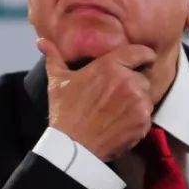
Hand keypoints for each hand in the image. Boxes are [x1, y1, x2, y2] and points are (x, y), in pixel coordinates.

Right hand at [37, 38, 155, 160]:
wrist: (73, 146)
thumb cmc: (65, 112)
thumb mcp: (58, 81)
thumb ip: (54, 58)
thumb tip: (41, 41)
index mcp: (110, 66)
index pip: (140, 52)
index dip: (145, 56)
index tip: (145, 60)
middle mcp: (128, 80)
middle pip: (143, 77)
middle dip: (134, 84)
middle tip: (118, 96)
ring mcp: (138, 101)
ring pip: (146, 97)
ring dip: (137, 102)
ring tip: (117, 112)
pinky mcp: (143, 121)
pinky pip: (147, 116)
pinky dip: (138, 120)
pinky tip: (120, 123)